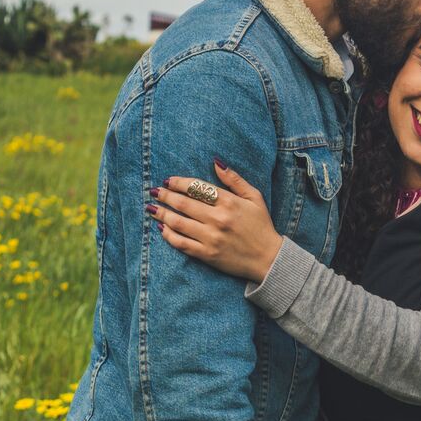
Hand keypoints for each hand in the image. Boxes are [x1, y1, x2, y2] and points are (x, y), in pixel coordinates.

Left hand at [147, 161, 283, 282]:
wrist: (268, 259)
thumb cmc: (261, 226)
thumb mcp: (254, 197)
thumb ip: (234, 179)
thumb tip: (215, 162)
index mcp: (229, 202)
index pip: (197, 188)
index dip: (179, 183)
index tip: (168, 180)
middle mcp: (218, 219)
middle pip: (183, 204)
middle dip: (165, 196)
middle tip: (154, 192)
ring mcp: (211, 238)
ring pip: (178, 223)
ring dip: (161, 214)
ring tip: (151, 208)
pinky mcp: (207, 254)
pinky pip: (181, 243)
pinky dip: (168, 235)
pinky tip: (162, 228)